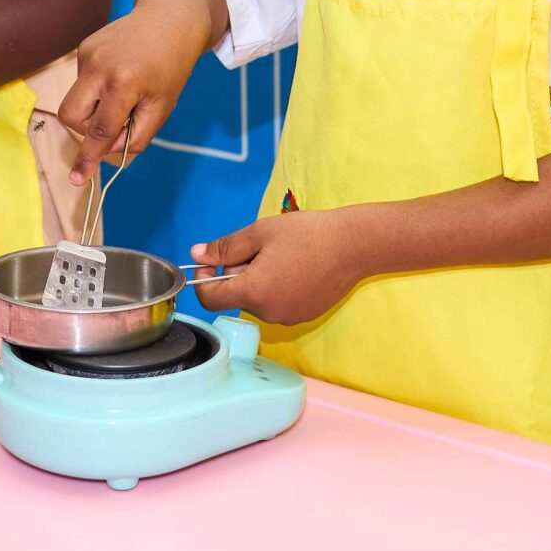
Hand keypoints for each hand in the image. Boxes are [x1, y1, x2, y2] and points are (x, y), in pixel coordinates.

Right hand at [57, 0, 221, 180]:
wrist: (170, 17)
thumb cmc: (172, 66)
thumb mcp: (163, 106)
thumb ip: (137, 135)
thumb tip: (108, 148)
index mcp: (123, 82)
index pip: (99, 131)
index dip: (88, 158)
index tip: (76, 179)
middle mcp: (98, 66)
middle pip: (71, 116)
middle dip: (87, 130)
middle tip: (115, 123)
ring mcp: (87, 54)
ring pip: (76, 100)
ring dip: (95, 107)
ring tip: (126, 90)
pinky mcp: (83, 47)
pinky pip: (81, 82)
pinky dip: (97, 89)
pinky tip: (120, 74)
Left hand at [189, 208, 366, 324]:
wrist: (353, 246)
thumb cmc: (308, 234)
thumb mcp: (260, 233)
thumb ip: (225, 247)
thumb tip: (197, 255)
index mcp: (253, 292)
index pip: (209, 298)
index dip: (203, 279)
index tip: (211, 261)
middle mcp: (268, 312)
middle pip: (236, 297)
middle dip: (237, 274)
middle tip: (258, 248)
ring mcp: (287, 317)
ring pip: (257, 300)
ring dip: (257, 281)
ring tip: (281, 256)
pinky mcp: (303, 316)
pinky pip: (277, 305)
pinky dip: (277, 288)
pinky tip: (295, 268)